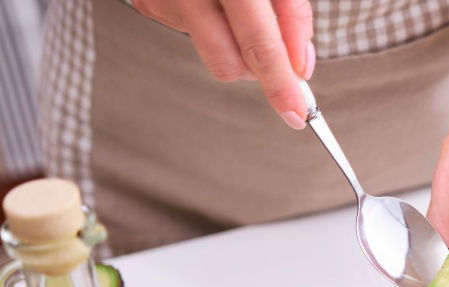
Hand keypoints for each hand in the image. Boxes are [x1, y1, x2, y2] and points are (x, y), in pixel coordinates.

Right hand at [132, 0, 313, 126]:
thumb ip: (291, 12)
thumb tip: (301, 66)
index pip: (258, 44)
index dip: (279, 83)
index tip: (297, 113)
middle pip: (229, 63)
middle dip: (260, 72)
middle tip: (281, 68)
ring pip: (212, 53)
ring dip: (238, 46)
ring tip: (242, 11)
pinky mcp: (148, 3)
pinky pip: (191, 34)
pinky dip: (213, 26)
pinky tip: (215, 1)